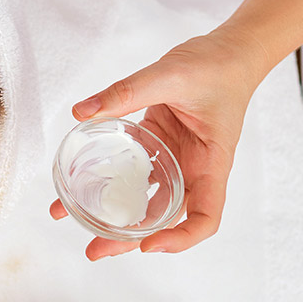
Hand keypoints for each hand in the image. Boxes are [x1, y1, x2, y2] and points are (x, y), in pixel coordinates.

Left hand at [51, 26, 271, 260]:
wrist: (228, 51)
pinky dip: (109, 179)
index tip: (148, 244)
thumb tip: (83, 111)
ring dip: (113, 213)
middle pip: (165, 218)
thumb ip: (126, 92)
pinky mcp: (157, 145)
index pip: (205, 217)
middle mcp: (193, 168)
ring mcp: (174, 159)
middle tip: (94, 250)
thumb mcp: (170, 75)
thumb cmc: (217, 66)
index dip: (180, 238)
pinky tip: (79, 182)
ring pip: (144, 198)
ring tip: (74, 221)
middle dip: (130, 239)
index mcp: (211, 163)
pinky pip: (132, 170)